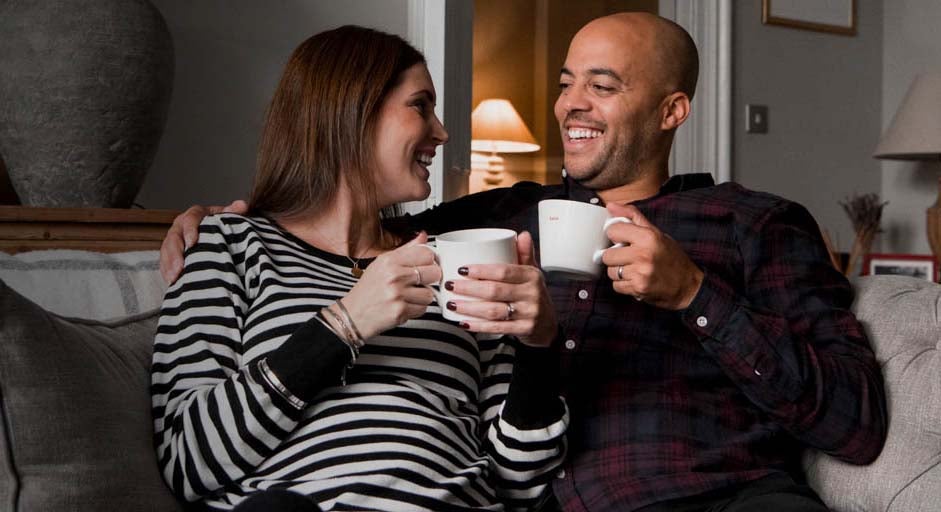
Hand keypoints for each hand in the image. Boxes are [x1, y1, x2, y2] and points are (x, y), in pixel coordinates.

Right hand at [159, 200, 248, 283]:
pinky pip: (165, 261)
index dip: (190, 230)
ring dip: (169, 265)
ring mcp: (174, 239)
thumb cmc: (219, 224)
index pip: (190, 219)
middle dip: (175, 253)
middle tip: (180, 267)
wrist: (213, 230)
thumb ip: (233, 211)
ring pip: (166, 251)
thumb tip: (242, 205)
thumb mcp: (227, 216)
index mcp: (194, 215)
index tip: (192, 243)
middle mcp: (181, 226)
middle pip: (174, 238)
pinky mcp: (170, 252)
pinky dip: (167, 271)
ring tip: (174, 278)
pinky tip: (172, 282)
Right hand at [339, 232, 441, 339]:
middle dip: (429, 279)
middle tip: (418, 282)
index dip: (430, 261)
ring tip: (407, 296)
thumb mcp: (382, 263)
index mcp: (390, 260)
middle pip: (434, 272)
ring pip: (430, 294)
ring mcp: (397, 294)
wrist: (353, 314)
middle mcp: (394, 275)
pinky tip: (404, 305)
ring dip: (422, 297)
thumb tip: (423, 237)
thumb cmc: (368, 290)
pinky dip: (416, 309)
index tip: (426, 265)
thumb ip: (406, 250)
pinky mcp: (400, 311)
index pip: (426, 253)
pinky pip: (423, 309)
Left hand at [443, 231, 557, 346]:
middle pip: (494, 291)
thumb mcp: (532, 273)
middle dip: (469, 288)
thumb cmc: (533, 294)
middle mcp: (532, 294)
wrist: (548, 324)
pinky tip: (464, 322)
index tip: (462, 269)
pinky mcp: (524, 329)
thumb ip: (525, 254)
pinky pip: (497, 328)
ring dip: (469, 308)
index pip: (503, 271)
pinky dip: (479, 326)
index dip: (481, 270)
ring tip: (452, 303)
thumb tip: (522, 234)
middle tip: (450, 285)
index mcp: (532, 276)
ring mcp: (529, 313)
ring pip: (494, 310)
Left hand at [601, 203, 703, 309]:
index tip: (623, 239)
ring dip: (619, 272)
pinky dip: (623, 284)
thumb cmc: (671, 257)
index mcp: (647, 236)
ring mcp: (640, 273)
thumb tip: (610, 206)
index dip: (616, 236)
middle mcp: (643, 254)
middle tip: (629, 257)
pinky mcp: (638, 288)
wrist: (687, 285)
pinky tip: (635, 279)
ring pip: (610, 272)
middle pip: (608, 255)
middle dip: (615, 257)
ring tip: (633, 269)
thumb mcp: (656, 232)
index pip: (612, 231)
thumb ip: (632, 217)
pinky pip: (616, 286)